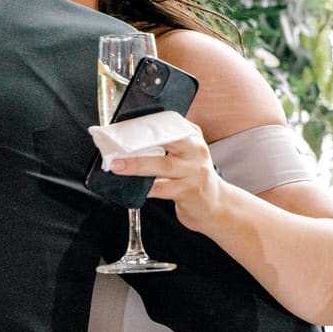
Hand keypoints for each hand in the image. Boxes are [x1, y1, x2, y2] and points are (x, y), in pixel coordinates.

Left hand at [109, 123, 223, 229]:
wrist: (215, 206)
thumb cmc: (194, 178)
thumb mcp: (189, 154)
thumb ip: (170, 143)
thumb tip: (134, 139)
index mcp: (193, 138)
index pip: (170, 125)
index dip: (148, 125)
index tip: (127, 127)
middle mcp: (196, 152)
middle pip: (167, 141)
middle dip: (141, 142)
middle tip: (118, 146)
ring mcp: (194, 173)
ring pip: (162, 165)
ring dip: (136, 166)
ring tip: (118, 166)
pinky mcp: (188, 192)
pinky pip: (162, 189)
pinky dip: (146, 188)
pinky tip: (133, 187)